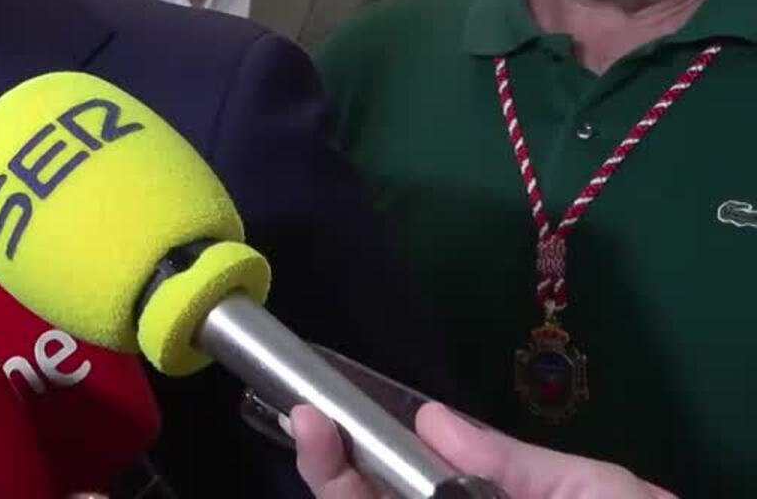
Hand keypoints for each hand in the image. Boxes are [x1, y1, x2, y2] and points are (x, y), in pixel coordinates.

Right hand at [292, 402, 674, 498]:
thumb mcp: (588, 490)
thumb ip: (509, 462)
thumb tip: (429, 418)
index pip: (416, 480)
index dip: (372, 447)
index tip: (336, 407)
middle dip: (334, 464)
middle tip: (308, 416)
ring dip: (333, 484)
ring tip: (314, 433)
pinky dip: (349, 498)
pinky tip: (342, 481)